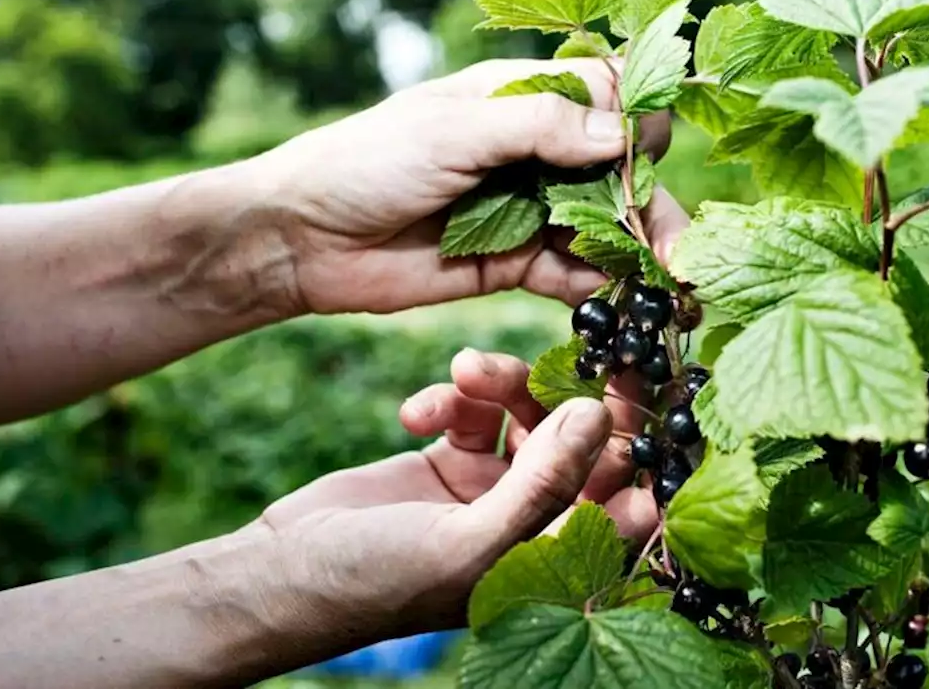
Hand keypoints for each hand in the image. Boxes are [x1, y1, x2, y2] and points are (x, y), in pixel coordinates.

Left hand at [249, 58, 689, 315]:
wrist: (304, 240)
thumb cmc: (368, 163)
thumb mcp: (454, 131)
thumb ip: (538, 129)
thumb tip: (623, 139)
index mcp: (520, 100)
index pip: (606, 97)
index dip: (635, 123)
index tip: (645, 156)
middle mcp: (534, 152)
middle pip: (617, 170)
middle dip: (651, 203)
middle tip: (679, 250)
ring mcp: (526, 211)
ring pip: (602, 227)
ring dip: (635, 253)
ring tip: (669, 286)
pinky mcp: (512, 265)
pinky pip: (570, 275)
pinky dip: (597, 288)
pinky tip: (621, 304)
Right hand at [255, 349, 656, 639]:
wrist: (284, 574)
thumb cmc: (380, 582)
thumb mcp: (468, 540)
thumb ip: (542, 482)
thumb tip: (598, 415)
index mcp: (557, 556)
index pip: (628, 494)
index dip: (643, 437)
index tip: (640, 374)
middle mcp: (536, 520)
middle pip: (583, 441)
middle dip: (572, 393)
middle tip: (577, 345)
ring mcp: (494, 487)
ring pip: (529, 412)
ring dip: (500, 384)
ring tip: (462, 372)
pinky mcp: (451, 458)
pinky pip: (474, 409)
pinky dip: (450, 399)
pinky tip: (414, 413)